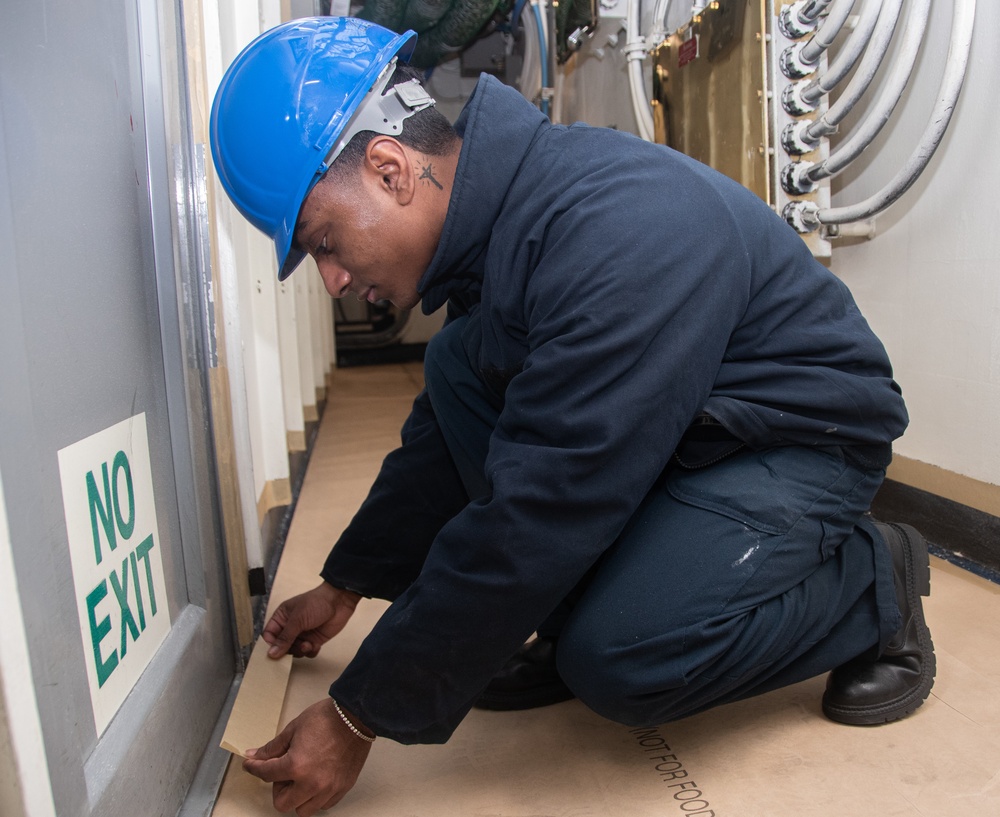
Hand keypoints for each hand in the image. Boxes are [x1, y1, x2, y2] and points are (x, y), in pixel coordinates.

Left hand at [244, 698, 372, 815]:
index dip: (254, 768)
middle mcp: (312, 783)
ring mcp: (329, 788)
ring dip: (297, 796)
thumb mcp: (294, 728)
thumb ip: (273, 748)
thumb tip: (255, 756)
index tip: (251, 765)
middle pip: (282, 803)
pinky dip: (316, 797)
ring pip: (303, 809)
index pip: (266, 775)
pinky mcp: (343, 787)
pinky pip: (324, 805)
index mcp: (296, 766)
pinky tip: (316, 780)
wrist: (356, 715)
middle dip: (278, 788)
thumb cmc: (327, 718)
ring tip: (301, 777)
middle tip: (283, 772)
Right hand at [263, 582, 360, 658]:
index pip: (269, 635)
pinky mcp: (314, 640)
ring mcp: (302, 634)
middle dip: (288, 650)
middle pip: (281, 646)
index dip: (270, 645)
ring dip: (300, 651)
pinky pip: (307, 652)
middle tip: (295, 649)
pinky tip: (316, 645)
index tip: (275, 654)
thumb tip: (271, 654)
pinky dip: (311, 651)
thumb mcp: (297, 620)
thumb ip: (284, 637)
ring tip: (308, 644)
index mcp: (282, 617)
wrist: (339, 601)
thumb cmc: (315, 604)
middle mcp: (290, 627)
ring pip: (294, 651)